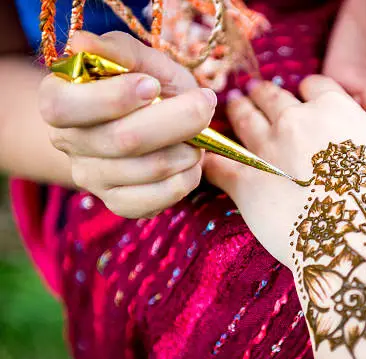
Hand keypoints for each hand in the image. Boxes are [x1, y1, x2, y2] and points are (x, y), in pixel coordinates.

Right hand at [38, 31, 216, 217]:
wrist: (158, 121)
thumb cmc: (149, 85)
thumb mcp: (142, 60)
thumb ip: (119, 51)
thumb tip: (83, 44)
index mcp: (58, 99)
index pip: (66, 106)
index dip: (113, 98)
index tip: (152, 85)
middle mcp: (67, 142)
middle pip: (122, 140)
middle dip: (176, 120)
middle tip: (204, 104)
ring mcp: (91, 178)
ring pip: (149, 169)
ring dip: (187, 149)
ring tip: (197, 136)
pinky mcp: (118, 203)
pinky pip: (157, 199)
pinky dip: (186, 179)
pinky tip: (189, 162)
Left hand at [205, 76, 365, 264]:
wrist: (353, 245)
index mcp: (332, 110)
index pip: (313, 85)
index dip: (308, 90)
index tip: (304, 98)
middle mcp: (294, 121)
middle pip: (271, 96)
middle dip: (264, 93)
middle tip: (255, 92)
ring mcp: (265, 150)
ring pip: (242, 117)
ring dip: (237, 108)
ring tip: (234, 106)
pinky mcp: (244, 182)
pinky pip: (219, 163)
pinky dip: (211, 155)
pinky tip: (208, 153)